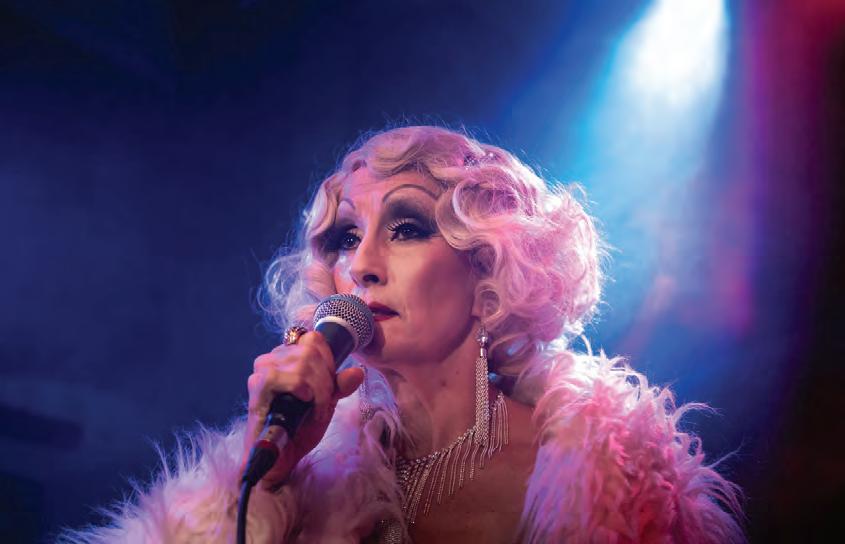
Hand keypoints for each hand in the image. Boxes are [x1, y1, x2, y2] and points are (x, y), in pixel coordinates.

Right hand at [243, 331, 364, 488]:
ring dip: (319, 390)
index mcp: (286, 358)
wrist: (279, 459)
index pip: (314, 338)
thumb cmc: (298, 429)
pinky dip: (307, 393)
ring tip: (313, 410)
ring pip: (306, 361)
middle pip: (312, 349)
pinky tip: (302, 406)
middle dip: (326, 380)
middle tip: (322, 404)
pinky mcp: (259, 385)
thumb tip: (357, 371)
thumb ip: (340, 386)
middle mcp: (272, 358)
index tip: (328, 386)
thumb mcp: (326, 403)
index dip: (328, 360)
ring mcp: (263, 370)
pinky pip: (295, 377)